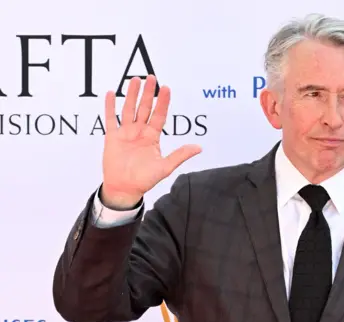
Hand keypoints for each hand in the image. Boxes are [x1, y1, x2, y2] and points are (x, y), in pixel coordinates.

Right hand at [100, 75, 200, 208]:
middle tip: (152, 78)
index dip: (163, 102)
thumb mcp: (165, 167)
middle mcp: (140, 132)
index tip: (166, 88)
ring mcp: (126, 133)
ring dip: (131, 94)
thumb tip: (199, 148)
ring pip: (129, 109)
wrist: (125, 189)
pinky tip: (110, 93)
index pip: (159, 115)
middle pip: (145, 108)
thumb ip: (180, 155)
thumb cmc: (144, 179)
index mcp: (153, 137)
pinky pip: (110, 119)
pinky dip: (110, 107)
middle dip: (148, 93)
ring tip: (135, 80)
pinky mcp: (112, 137)